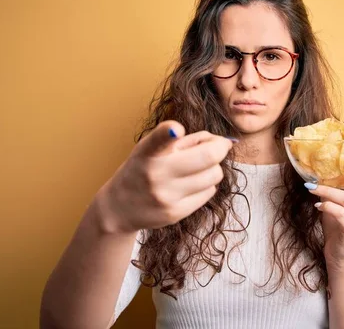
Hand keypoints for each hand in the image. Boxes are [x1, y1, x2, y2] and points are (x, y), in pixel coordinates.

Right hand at [95, 121, 234, 233]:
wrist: (119, 208)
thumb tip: (224, 142)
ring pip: (214, 175)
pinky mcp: (174, 213)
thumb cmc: (144, 169)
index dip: (168, 133)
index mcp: (147, 152)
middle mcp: (155, 174)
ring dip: (213, 168)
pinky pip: (209, 192)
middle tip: (217, 147)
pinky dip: (207, 185)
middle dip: (219, 148)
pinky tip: (192, 184)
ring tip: (199, 168)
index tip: (176, 129)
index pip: (157, 140)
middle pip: (208, 157)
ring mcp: (166, 196)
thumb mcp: (154, 148)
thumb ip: (187, 140)